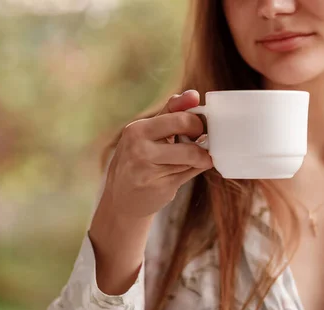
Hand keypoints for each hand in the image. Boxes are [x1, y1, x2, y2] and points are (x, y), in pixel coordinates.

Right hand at [99, 89, 211, 219]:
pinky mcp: (162, 187)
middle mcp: (140, 148)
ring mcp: (150, 169)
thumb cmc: (137, 162)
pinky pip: (190, 173)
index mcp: (137, 130)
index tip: (200, 127)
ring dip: (199, 158)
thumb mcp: (146, 134)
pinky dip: (193, 170)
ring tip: (194, 160)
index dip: (196, 121)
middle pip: (186, 131)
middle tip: (202, 143)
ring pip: (191, 155)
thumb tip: (193, 95)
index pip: (178, 117)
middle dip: (201, 136)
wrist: (121, 200)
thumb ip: (170, 113)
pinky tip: (183, 172)